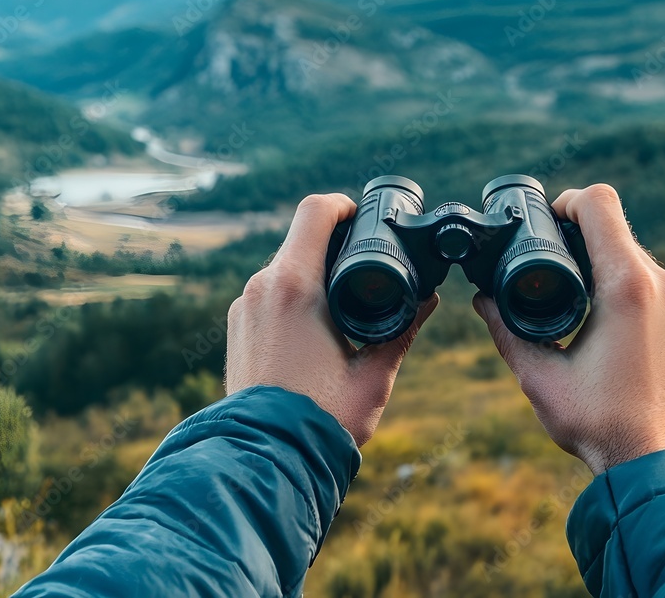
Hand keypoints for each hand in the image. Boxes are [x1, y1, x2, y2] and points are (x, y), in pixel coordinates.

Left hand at [225, 193, 438, 446]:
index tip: (363, 217)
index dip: (342, 205)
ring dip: (311, 271)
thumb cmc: (322, 419)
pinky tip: (316, 324)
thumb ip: (402, 331)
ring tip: (343, 301)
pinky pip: (267, 293)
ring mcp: (243, 307)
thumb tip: (429, 300)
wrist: (266, 458)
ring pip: (282, 267)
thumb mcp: (373, 375)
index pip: (315, 212)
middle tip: (365, 262)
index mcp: (295, 286)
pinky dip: (292, 295)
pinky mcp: (236, 326)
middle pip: (299, 239)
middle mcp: (261, 287)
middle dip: (332, 244)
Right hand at [473, 184, 664, 474]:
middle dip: (580, 243)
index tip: (546, 222)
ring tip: (577, 312)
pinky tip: (609, 336)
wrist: (663, 470)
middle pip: (616, 234)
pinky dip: (629, 298)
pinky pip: (658, 292)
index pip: (599, 203)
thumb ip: (505, 330)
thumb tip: (480, 300)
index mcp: (626, 286)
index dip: (566, 202)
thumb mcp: (538, 377)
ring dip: (605, 273)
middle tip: (549, 271)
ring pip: (637, 264)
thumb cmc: (601, 426)